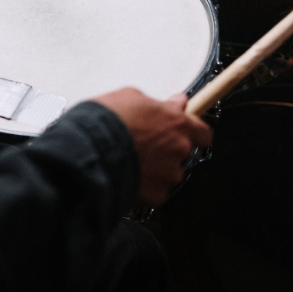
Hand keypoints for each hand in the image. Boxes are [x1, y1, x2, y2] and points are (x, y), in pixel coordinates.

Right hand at [93, 88, 211, 205]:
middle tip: (144, 144)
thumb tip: (173, 103)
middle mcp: (179, 149)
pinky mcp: (156, 195)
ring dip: (155, 169)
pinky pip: (155, 191)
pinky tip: (128, 175)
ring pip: (168, 173)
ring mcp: (169, 174)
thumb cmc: (107, 120)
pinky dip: (144, 186)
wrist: (90, 149)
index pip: (202, 131)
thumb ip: (158, 103)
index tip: (185, 131)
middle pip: (182, 153)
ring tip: (131, 161)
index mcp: (177, 123)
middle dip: (167, 150)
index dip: (192, 132)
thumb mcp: (131, 97)